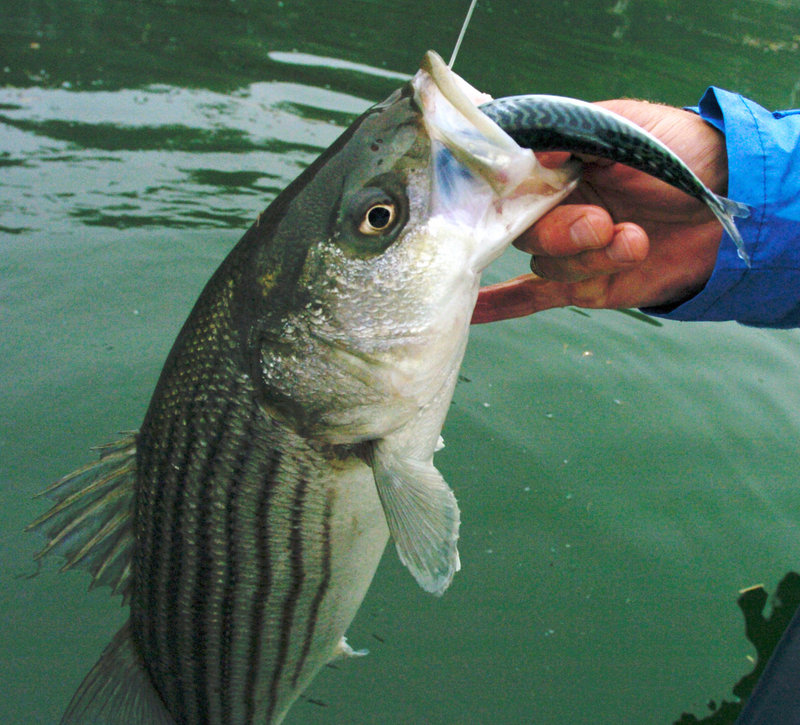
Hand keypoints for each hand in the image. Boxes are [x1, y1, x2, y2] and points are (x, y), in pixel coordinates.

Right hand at [472, 100, 729, 322]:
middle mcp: (555, 208)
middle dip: (564, 232)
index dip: (512, 191)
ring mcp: (568, 248)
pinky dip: (501, 305)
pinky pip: (532, 297)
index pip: (513, 182)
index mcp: (559, 168)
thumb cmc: (680, 154)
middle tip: (603, 224)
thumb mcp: (629, 128)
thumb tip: (538, 156)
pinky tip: (471, 313)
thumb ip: (579, 138)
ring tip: (635, 241)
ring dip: (590, 258)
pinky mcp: (582, 284)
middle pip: (525, 231)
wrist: (729, 202)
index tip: (521, 193)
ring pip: (547, 264)